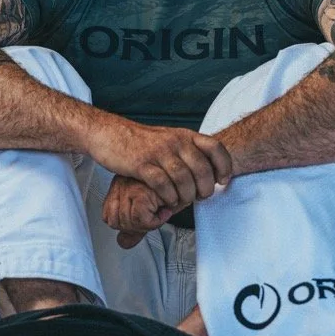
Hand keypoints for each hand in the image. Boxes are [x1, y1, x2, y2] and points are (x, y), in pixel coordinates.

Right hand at [86, 118, 231, 208]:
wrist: (110, 134)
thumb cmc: (141, 142)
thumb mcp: (169, 139)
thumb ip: (188, 151)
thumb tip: (210, 170)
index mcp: (184, 135)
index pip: (215, 147)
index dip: (224, 166)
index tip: (222, 181)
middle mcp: (175, 142)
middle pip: (202, 169)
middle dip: (205, 188)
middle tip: (201, 197)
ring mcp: (158, 152)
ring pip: (184, 179)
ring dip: (187, 196)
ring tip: (183, 201)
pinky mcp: (142, 164)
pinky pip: (162, 184)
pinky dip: (169, 196)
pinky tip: (167, 200)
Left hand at [102, 176, 177, 248]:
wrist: (190, 180)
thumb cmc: (173, 190)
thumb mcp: (149, 209)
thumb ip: (135, 226)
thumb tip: (123, 243)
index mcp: (119, 186)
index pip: (108, 217)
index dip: (126, 225)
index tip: (143, 218)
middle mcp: (120, 184)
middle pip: (115, 222)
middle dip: (137, 227)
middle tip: (154, 217)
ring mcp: (129, 188)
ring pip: (128, 222)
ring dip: (147, 225)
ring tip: (160, 214)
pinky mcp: (141, 193)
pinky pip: (140, 220)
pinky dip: (155, 223)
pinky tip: (164, 213)